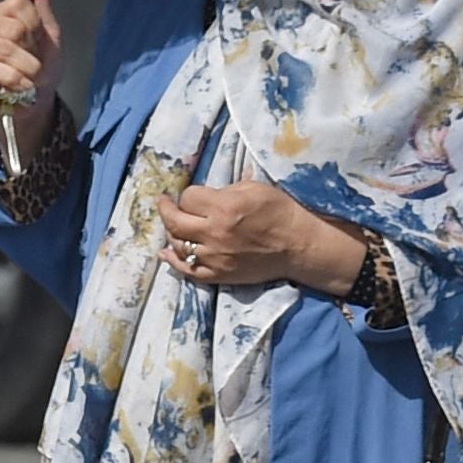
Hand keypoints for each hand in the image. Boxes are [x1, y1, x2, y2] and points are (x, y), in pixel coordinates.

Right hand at [0, 0, 62, 158]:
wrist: (33, 103)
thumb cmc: (41, 69)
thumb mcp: (49, 35)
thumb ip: (42, 4)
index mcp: (4, 13)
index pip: (18, 3)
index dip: (35, 24)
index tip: (39, 41)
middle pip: (13, 26)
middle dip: (31, 50)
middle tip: (33, 63)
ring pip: (4, 47)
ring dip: (26, 68)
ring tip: (30, 78)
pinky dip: (12, 78)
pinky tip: (21, 85)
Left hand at [158, 179, 369, 294]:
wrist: (298, 246)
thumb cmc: (280, 212)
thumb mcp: (255, 188)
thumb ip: (225, 189)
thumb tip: (205, 194)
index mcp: (224, 208)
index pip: (188, 198)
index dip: (189, 195)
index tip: (194, 195)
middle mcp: (215, 233)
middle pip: (174, 221)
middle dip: (166, 209)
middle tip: (164, 203)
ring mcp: (215, 257)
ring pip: (178, 245)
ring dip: (171, 233)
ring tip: (174, 225)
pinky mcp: (219, 275)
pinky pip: (188, 271)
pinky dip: (173, 262)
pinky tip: (166, 253)